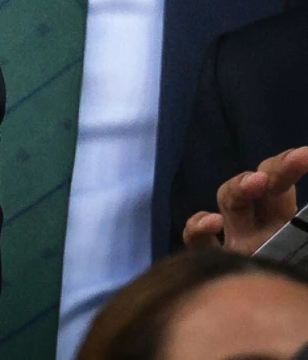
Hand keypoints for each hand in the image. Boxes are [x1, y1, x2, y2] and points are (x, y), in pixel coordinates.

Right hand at [183, 146, 307, 253]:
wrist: (287, 351)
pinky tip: (213, 223)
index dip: (292, 165)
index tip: (307, 155)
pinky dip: (199, 227)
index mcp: (284, 225)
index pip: (283, 185)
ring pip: (229, 201)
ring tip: (258, 181)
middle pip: (258, 184)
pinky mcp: (214, 264)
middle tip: (297, 159)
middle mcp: (259, 227)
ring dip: (241, 186)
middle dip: (276, 167)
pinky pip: (198, 240)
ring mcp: (235, 243)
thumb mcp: (300, 239)